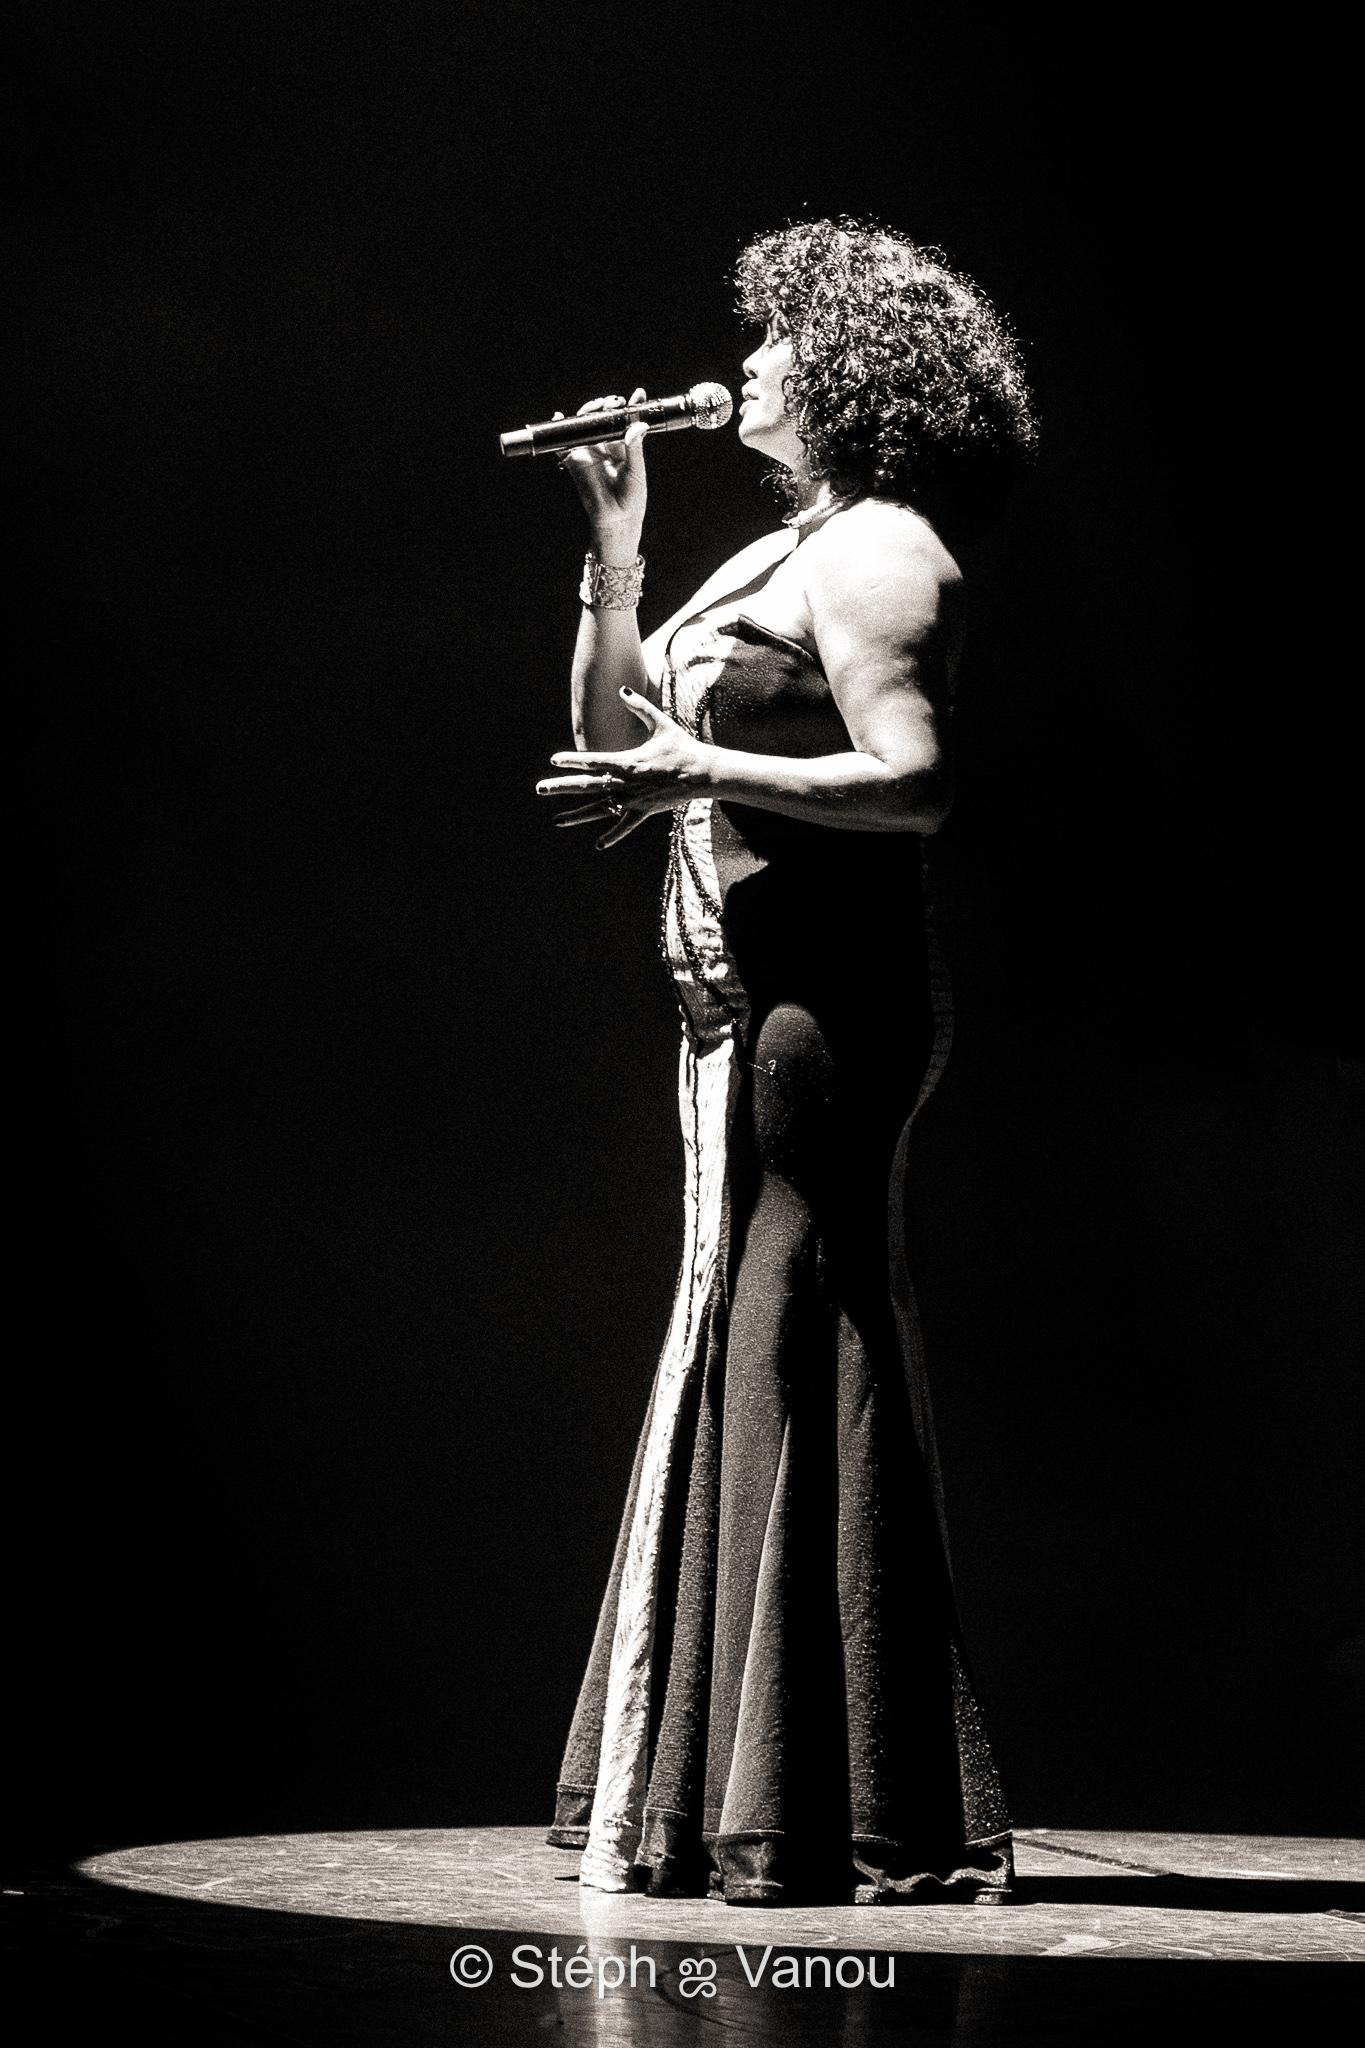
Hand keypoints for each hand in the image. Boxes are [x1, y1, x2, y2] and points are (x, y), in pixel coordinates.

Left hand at [536, 688, 712, 847]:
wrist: (702, 773)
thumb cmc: (681, 747)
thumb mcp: (660, 723)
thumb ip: (639, 707)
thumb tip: (622, 689)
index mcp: (627, 761)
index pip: (592, 761)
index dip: (572, 760)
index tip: (554, 760)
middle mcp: (626, 783)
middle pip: (587, 786)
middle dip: (561, 786)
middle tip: (540, 788)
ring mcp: (633, 800)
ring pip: (599, 809)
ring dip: (577, 815)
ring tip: (556, 820)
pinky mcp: (644, 812)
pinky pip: (624, 826)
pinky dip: (612, 836)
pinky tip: (598, 845)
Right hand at [555, 389, 647, 555]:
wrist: (616, 520)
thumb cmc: (631, 498)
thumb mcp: (636, 470)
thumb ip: (635, 447)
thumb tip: (637, 426)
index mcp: (623, 446)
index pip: (626, 421)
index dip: (630, 406)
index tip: (638, 394)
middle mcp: (606, 446)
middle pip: (603, 419)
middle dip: (606, 406)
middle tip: (611, 402)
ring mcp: (589, 452)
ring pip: (585, 427)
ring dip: (588, 414)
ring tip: (594, 407)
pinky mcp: (575, 462)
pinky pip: (564, 445)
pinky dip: (559, 432)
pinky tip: (559, 418)